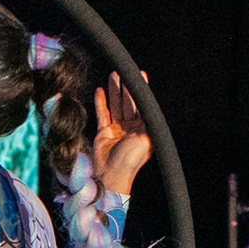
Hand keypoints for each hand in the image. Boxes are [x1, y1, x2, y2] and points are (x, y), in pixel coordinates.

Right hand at [92, 70, 151, 199]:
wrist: (112, 175)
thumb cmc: (130, 160)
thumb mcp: (145, 140)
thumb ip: (147, 122)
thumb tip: (148, 105)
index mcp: (144, 128)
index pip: (142, 105)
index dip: (141, 90)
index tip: (140, 75)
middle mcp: (131, 127)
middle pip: (128, 103)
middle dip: (126, 88)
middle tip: (123, 72)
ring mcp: (117, 129)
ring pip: (116, 105)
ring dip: (114, 91)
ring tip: (113, 76)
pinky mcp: (104, 132)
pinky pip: (103, 114)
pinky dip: (101, 102)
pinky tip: (100, 91)